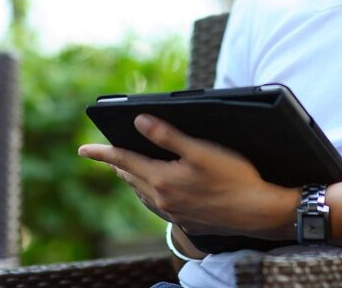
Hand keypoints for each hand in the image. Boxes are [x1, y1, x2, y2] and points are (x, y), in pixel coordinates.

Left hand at [78, 114, 296, 237]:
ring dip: (132, 179)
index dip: (102, 153)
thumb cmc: (234, 177)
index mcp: (162, 180)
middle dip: (116, 164)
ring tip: (125, 170)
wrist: (259, 211)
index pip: (123, 161)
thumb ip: (167, 135)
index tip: (82, 149)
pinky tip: (156, 190)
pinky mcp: (187, 220)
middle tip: (104, 154)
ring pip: (143, 193)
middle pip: (131, 178)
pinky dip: (148, 193)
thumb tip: (138, 121)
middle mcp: (163, 199)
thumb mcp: (201, 149)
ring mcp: (174, 213)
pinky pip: (157, 205)